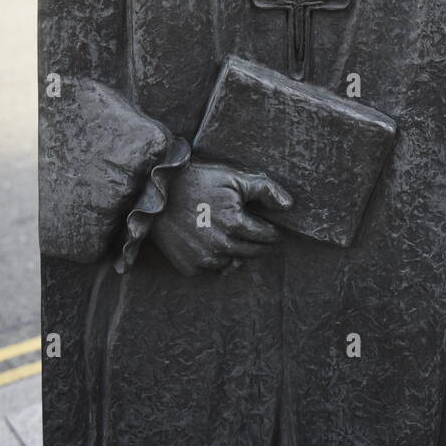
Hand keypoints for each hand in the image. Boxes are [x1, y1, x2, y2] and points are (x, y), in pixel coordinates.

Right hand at [151, 162, 291, 275]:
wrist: (155, 192)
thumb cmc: (198, 180)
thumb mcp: (234, 177)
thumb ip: (266, 189)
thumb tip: (289, 206)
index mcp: (236, 224)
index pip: (267, 236)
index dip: (273, 231)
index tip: (272, 228)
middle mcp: (221, 247)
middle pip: (253, 252)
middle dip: (259, 243)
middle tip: (257, 233)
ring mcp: (204, 259)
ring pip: (234, 262)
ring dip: (238, 252)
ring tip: (232, 236)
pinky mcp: (189, 267)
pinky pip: (212, 268)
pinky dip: (216, 258)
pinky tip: (212, 242)